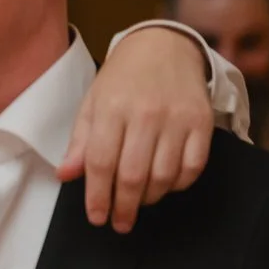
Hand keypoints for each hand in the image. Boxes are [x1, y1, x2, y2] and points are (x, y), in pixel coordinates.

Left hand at [59, 26, 212, 233]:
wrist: (165, 46)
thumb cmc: (123, 78)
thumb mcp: (92, 103)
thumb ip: (80, 142)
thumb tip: (65, 175)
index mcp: (112, 108)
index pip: (101, 162)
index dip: (97, 196)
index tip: (97, 217)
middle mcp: (146, 113)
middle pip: (133, 175)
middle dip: (123, 206)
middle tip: (119, 222)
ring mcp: (178, 118)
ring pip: (164, 176)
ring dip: (149, 198)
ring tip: (138, 202)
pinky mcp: (203, 121)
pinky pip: (193, 166)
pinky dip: (178, 184)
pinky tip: (164, 185)